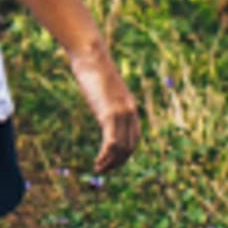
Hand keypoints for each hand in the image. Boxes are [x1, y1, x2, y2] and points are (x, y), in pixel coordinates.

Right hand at [72, 45, 143, 177]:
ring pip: (121, 147)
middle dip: (118, 162)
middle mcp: (130, 111)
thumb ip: (108, 101)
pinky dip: (106, 156)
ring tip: (99, 169)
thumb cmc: (95, 70)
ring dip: (110, 163)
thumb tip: (102, 106)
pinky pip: (111, 142)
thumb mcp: (105, 90)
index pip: (135, 138)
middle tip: (104, 170)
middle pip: (130, 146)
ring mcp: (121, 113)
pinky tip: (98, 162)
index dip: (125, 154)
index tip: (113, 162)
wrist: (92, 57)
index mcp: (131, 106)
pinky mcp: (109, 114)